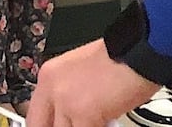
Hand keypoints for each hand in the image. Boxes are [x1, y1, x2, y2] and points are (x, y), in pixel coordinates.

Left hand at [26, 39, 159, 126]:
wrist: (138, 52)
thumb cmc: (119, 57)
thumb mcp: (80, 70)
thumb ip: (68, 92)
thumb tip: (68, 114)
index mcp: (49, 75)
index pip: (34, 114)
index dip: (45, 125)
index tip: (53, 126)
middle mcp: (52, 88)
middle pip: (41, 125)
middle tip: (75, 125)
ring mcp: (66, 102)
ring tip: (95, 121)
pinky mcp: (84, 115)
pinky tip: (107, 122)